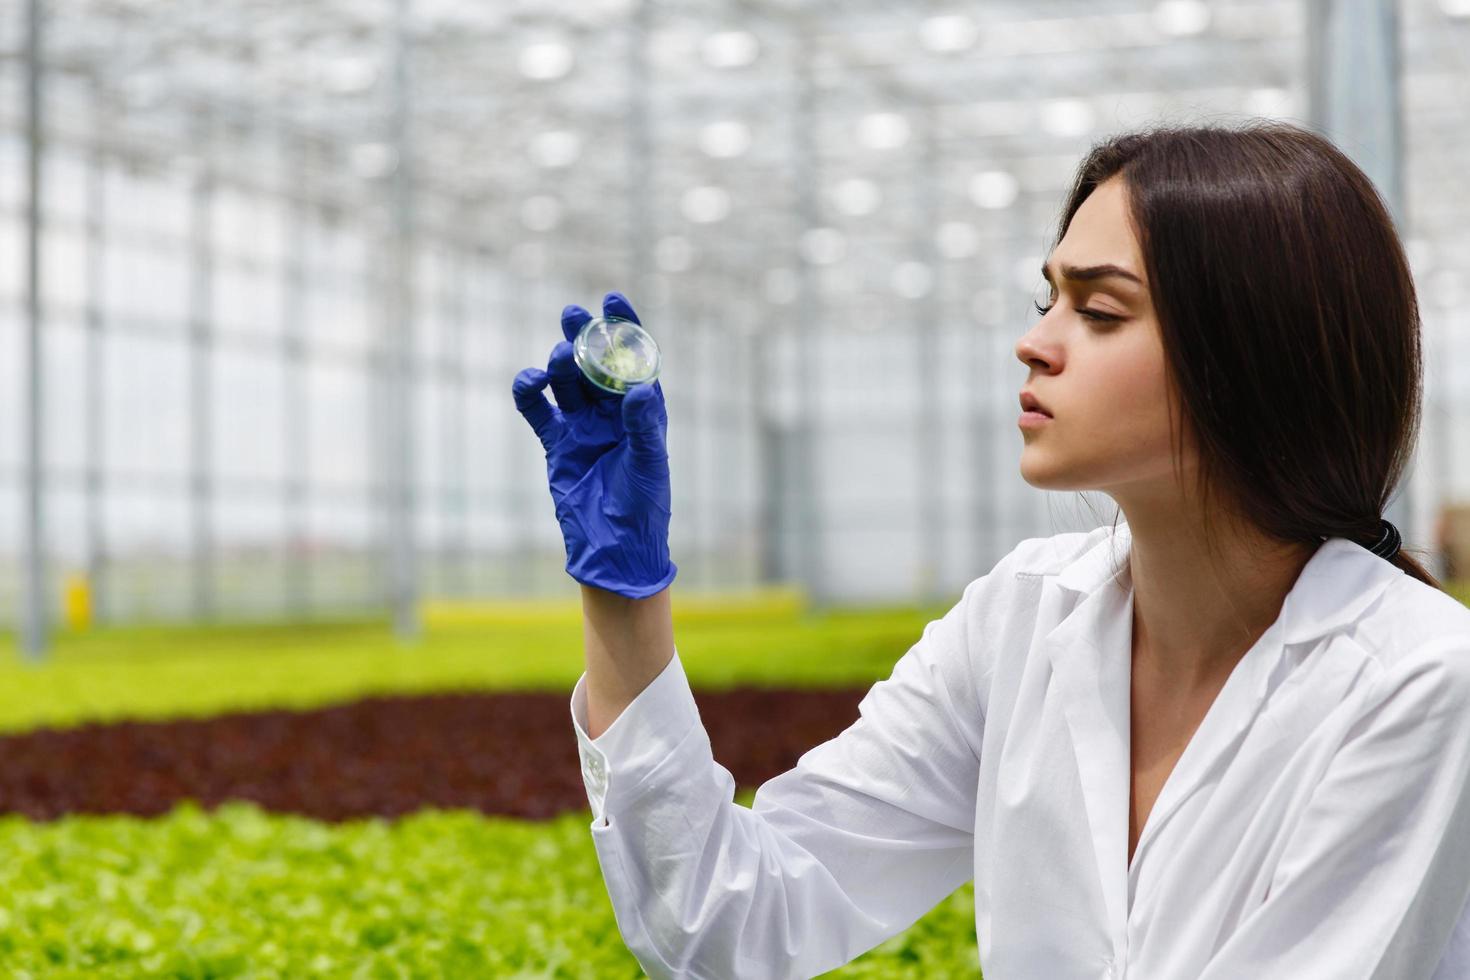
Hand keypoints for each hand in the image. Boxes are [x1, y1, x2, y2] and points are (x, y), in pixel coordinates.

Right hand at [511, 292, 676, 598]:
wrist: (613, 549)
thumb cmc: (643, 508)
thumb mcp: (649, 465)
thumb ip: (644, 426)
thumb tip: (642, 388)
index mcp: (643, 412)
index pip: (635, 361)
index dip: (625, 329)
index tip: (613, 300)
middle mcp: (613, 414)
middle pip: (596, 365)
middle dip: (585, 337)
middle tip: (573, 314)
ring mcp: (583, 428)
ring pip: (567, 383)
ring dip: (560, 365)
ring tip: (558, 357)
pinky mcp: (557, 445)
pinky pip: (539, 411)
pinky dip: (530, 393)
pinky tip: (529, 381)